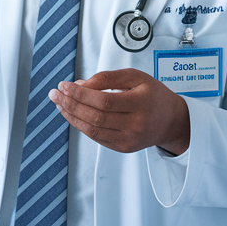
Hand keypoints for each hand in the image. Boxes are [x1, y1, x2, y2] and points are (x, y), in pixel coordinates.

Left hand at [49, 69, 190, 154]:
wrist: (171, 121)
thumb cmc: (153, 95)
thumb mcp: (136, 77)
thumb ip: (108, 78)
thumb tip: (81, 85)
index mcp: (141, 103)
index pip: (104, 101)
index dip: (80, 94)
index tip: (64, 86)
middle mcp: (135, 124)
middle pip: (95, 117)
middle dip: (70, 104)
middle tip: (55, 94)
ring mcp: (129, 139)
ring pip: (92, 130)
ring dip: (71, 116)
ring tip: (59, 103)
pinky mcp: (123, 148)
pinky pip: (96, 137)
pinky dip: (81, 125)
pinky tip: (72, 114)